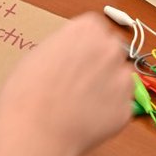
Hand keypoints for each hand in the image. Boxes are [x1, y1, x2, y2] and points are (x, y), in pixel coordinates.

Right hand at [0, 12, 133, 155]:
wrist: (37, 128)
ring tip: (82, 100)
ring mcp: (122, 79)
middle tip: (79, 79)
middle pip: (112, 49)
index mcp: (88, 28)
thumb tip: (73, 55)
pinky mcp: (127, 108)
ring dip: (108, 84)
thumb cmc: (29, 89)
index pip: (96, 27)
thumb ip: (66, 46)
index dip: (85, 43)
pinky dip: (109, 109)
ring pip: (121, 77)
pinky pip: (121, 104)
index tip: (74, 55)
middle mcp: (110, 48)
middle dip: (100, 61)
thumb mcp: (41, 51)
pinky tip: (86, 116)